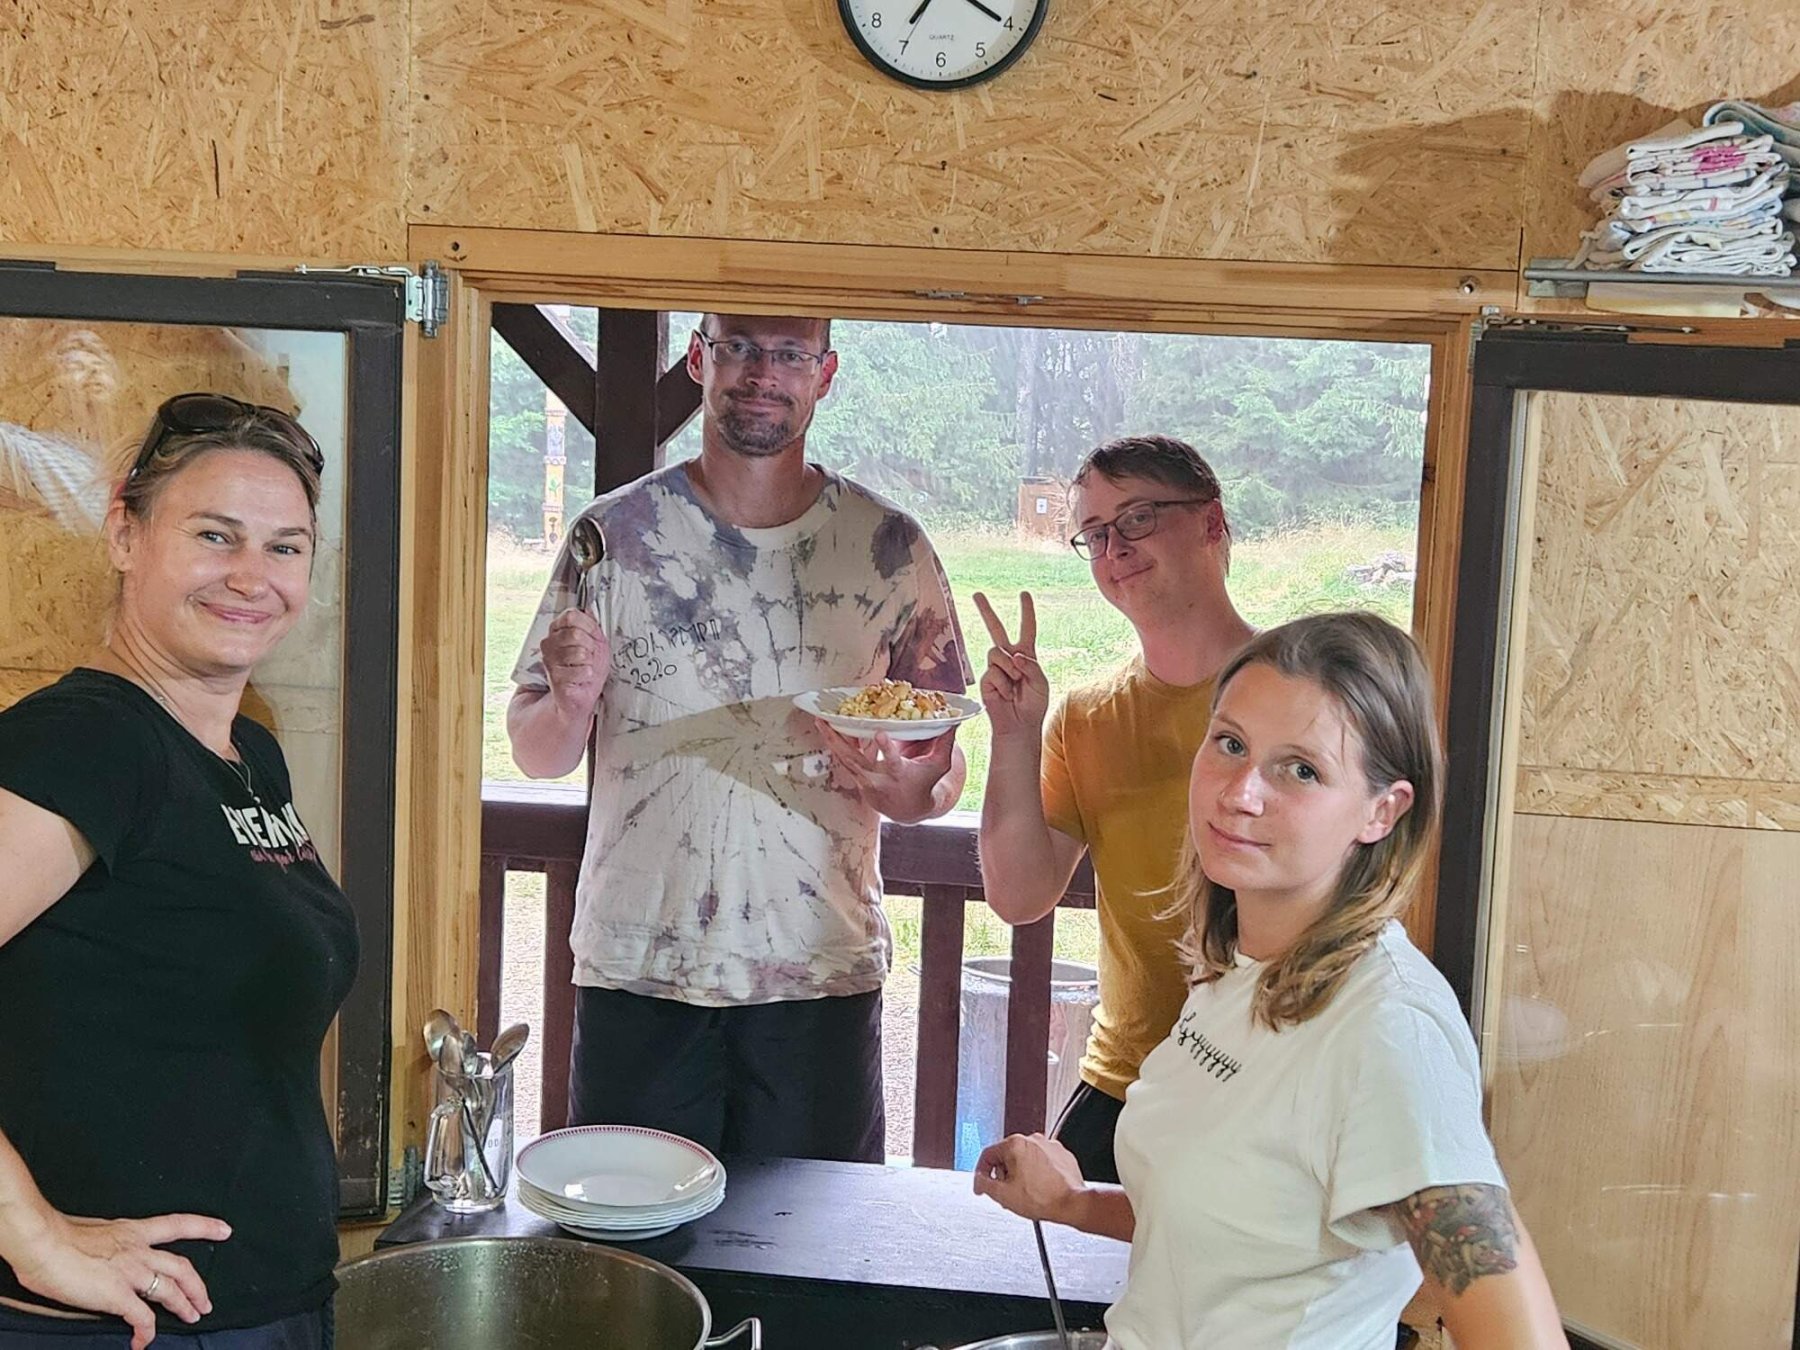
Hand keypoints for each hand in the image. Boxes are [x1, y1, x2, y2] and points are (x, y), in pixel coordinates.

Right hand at [10, 1208, 230, 1348]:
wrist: (43, 1244)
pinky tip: (143, 1342)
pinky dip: (146, 1332)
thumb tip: (105, 1254)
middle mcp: (138, 1250)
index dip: (204, 1227)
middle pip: (181, 1267)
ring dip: (184, 1305)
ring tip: (191, 1318)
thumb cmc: (57, 1236)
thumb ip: (108, 1243)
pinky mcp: (118, 1295)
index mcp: (132, 1231)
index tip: (224, 1230)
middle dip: (198, 1286)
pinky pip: (141, 1318)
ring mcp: (131, 1273)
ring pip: (170, 1291)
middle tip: (206, 1301)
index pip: (177, 1225)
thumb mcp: (94, 1230)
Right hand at [540, 607, 608, 715]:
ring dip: (590, 663)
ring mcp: (549, 661)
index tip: (594, 636)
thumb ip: (591, 626)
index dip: (588, 625)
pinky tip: (581, 679)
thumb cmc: (584, 672)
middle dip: (591, 647)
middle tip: (590, 658)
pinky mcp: (555, 678)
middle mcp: (549, 644)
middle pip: (576, 633)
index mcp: (558, 631)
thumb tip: (589, 608)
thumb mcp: (594, 645)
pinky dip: (587, 675)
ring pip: (580, 653)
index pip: (571, 615)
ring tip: (585, 669)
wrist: (574, 700)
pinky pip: (582, 670)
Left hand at [822, 725, 956, 823]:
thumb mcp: (939, 764)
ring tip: (820, 720)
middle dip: (840, 742)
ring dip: (831, 740)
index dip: (886, 749)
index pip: (892, 762)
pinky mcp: (856, 776)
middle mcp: (877, 778)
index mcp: (898, 774)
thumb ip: (945, 740)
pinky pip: (843, 758)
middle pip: (855, 760)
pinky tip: (827, 725)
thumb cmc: (924, 782)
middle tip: (827, 723)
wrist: (907, 809)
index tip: (881, 733)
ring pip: (844, 758)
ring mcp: (863, 778)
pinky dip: (835, 742)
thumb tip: (955, 717)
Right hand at [972, 591, 1049, 740]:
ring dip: (1009, 668)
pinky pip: (994, 672)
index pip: (1026, 629)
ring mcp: (996, 668)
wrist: (1019, 725)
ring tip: (1015, 684)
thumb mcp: (1041, 683)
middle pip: (996, 629)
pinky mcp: (986, 679)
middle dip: (986, 611)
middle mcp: (1009, 658)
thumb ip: (1032, 666)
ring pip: (997, 652)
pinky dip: (1004, 684)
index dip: (1026, 612)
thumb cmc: (1033, 705)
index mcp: (1026, 656)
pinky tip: (1006, 694)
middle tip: (977, 594)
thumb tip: (1014, 655)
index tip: (1023, 594)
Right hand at [972, 1133, 1085, 1224]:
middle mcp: (1033, 1140)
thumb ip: (984, 1184)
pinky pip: (1043, 1162)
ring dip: (1021, 1174)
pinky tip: (1039, 1189)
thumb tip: (980, 1179)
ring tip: (1025, 1193)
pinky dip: (1038, 1173)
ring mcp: (1049, 1146)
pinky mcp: (1061, 1154)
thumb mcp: (1003, 1195)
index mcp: (1015, 1144)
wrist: (1073, 1204)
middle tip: (1006, 1192)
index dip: (981, 1174)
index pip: (988, 1155)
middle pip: (1007, 1156)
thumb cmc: (1044, 1199)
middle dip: (1004, 1175)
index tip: (983, 1186)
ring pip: (1025, 1158)